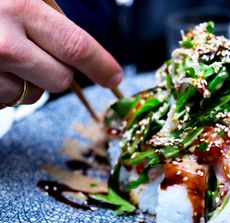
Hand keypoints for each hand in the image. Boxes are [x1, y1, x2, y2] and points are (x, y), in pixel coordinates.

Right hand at [0, 0, 122, 105]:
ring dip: (28, 82)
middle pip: (60, 78)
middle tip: (38, 53)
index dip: (100, 64)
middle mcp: (5, 44)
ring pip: (33, 95)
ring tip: (4, 56)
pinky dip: (7, 88)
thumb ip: (46, 18)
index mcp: (20, 9)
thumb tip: (83, 50)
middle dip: (59, 72)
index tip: (114, 77)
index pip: (76, 46)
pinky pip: (8, 101)